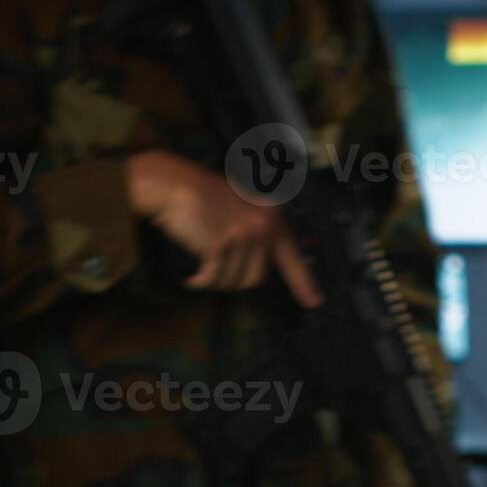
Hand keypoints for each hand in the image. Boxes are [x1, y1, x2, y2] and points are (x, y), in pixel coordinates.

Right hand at [124, 150, 321, 306]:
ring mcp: (243, 235)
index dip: (303, 281)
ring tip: (201, 260)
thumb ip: (255, 229)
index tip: (314, 302)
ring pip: (235, 281)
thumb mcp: (239, 206)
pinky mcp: (222, 245)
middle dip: (234, 278)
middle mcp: (262, 225)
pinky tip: (191, 274)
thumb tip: (258, 265)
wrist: (172, 185)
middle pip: (257, 277)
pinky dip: (198, 281)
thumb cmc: (198, 195)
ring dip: (215, 279)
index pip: (291, 254)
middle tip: (214, 265)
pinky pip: (213, 279)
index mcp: (270, 215)